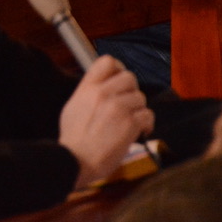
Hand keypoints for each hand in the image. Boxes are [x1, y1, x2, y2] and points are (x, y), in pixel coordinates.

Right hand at [59, 55, 153, 188]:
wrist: (77, 160)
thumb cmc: (74, 139)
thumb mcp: (73, 106)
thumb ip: (88, 92)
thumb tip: (101, 86)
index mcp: (87, 88)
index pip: (108, 61)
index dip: (118, 68)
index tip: (119, 80)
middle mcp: (103, 93)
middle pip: (129, 77)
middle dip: (131, 91)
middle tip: (127, 104)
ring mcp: (118, 107)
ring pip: (140, 97)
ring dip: (138, 110)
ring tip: (130, 122)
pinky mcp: (130, 123)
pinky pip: (148, 114)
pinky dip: (146, 124)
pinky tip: (138, 131)